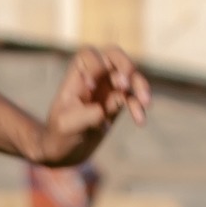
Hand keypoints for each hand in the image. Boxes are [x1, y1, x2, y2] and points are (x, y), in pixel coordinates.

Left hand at [38, 45, 153, 158]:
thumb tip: (104, 111)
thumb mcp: (67, 126)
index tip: (91, 89)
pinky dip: (139, 107)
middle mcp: (94, 76)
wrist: (66, 150)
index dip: (94, 67)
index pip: (89, 56)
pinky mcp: (119, 102)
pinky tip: (140, 121)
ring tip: (145, 102)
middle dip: (124, 65)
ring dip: (139, 85)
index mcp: (76, 75)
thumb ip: (85, 115)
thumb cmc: (60, 133)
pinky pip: (134, 98)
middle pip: (114, 56)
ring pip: (129, 76)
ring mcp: (108, 88)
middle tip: (126, 83)